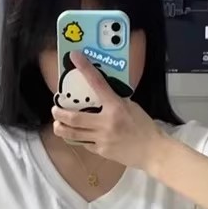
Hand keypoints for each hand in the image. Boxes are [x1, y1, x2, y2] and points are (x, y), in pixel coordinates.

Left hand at [51, 52, 168, 171]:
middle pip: (74, 118)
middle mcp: (106, 122)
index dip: (85, 68)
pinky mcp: (101, 151)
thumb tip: (101, 93)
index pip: (97, 83)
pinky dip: (78, 139)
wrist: (152, 151)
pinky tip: (75, 136)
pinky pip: (84, 144)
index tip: (74, 57)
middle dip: (60, 113)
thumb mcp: (132, 107)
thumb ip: (115, 100)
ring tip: (57, 124)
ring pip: (73, 134)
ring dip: (61, 128)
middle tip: (55, 109)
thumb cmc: (144, 127)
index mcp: (116, 107)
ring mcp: (102, 138)